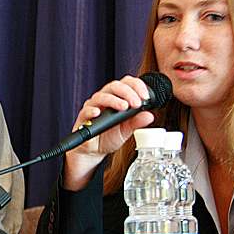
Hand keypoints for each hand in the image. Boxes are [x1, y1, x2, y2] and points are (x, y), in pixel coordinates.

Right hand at [63, 76, 154, 190]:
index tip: (145, 96)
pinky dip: (92, 110)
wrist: (94, 150)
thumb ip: (136, 122)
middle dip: (128, 93)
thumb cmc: (109, 136)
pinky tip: (98, 112)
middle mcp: (105, 99)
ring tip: (124, 107)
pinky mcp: (84, 116)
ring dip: (114, 100)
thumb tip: (149, 115)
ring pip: (102, 96)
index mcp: (117, 98)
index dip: (137, 86)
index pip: (127, 84)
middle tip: (137, 103)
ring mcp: (93, 106)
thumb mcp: (127, 130)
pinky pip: (86, 110)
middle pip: (115, 86)